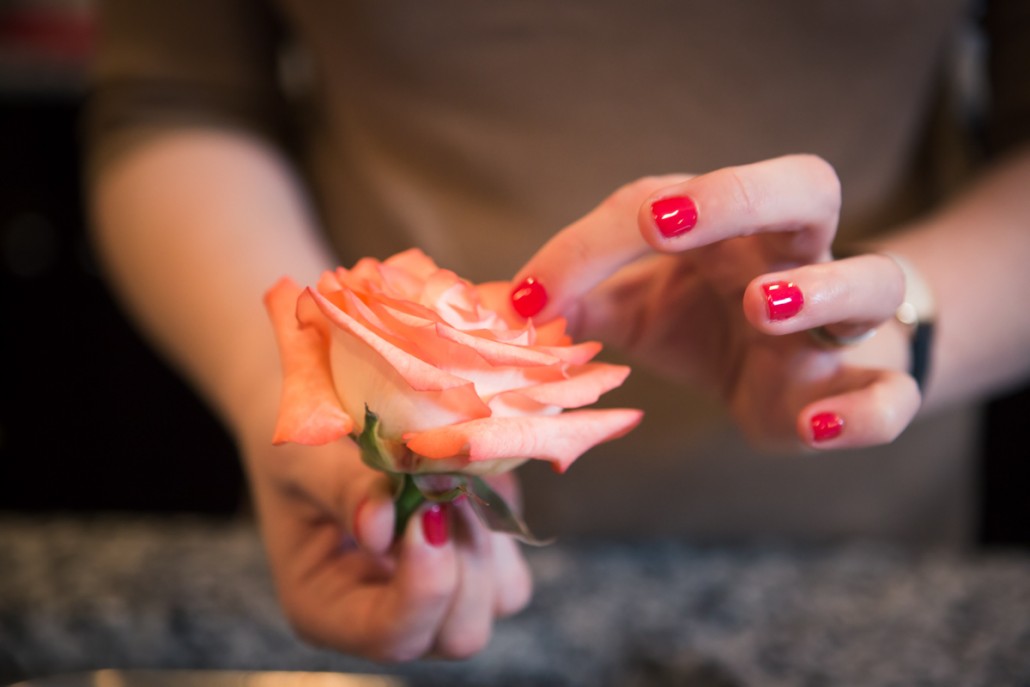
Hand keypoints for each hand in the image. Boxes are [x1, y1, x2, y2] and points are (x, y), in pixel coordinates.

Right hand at [240, 433, 531, 661]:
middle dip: (465, 560)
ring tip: (453, 480)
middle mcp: (384, 615)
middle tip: (445, 487)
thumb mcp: (302, 460)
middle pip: (457, 634)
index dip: (424, 585)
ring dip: (487, 538)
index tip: (426, 511)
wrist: (317, 415)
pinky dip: (501, 526)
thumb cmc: (296, 444)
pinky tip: (468, 482)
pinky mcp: (468, 566)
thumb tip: (383, 525)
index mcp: (326, 609)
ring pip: (498, 601)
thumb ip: (341, 491)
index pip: (391, 636)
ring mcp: (434, 596)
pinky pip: (512, 570)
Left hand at [512, 154, 920, 450]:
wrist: (790, 380)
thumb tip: (499, 308)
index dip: (595, 241)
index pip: (666, 203)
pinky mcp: (860, 391)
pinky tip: (815, 426)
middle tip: (664, 223)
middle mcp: (793, 258)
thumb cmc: (705, 323)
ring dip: (820, 289)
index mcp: (728, 227)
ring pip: (874, 280)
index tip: (534, 297)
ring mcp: (839, 324)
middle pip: (806, 186)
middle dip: (739, 194)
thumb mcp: (631, 306)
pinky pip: (892, 397)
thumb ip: (574, 299)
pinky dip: (866, 410)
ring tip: (763, 306)